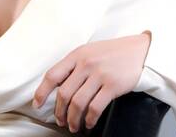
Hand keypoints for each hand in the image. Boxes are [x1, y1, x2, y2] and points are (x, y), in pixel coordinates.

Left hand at [32, 31, 151, 132]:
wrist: (139, 49)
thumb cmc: (112, 52)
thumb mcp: (89, 51)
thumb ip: (74, 65)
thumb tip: (59, 85)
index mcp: (77, 54)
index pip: (53, 74)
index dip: (42, 91)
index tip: (37, 104)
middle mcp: (86, 63)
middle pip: (64, 93)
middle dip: (59, 111)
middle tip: (60, 121)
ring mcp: (99, 74)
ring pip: (78, 103)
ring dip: (73, 119)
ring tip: (73, 126)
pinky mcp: (112, 85)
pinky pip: (95, 108)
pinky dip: (89, 119)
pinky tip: (89, 123)